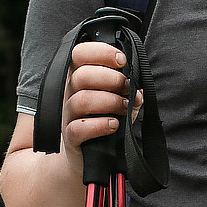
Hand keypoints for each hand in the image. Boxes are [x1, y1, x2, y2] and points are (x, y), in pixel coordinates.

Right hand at [61, 43, 131, 160]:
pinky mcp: (71, 137)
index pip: (80, 54)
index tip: (121, 60)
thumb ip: (129, 92)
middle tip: (126, 88)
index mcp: (79, 77)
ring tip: (124, 108)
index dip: (100, 52)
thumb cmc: (103, 121)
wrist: (86, 154)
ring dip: (110, 102)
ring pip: (81, 100)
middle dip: (111, 79)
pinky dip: (99, 125)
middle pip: (81, 75)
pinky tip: (114, 125)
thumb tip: (138, 89)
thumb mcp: (118, 101)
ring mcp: (68, 115)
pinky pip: (79, 128)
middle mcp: (69, 93)